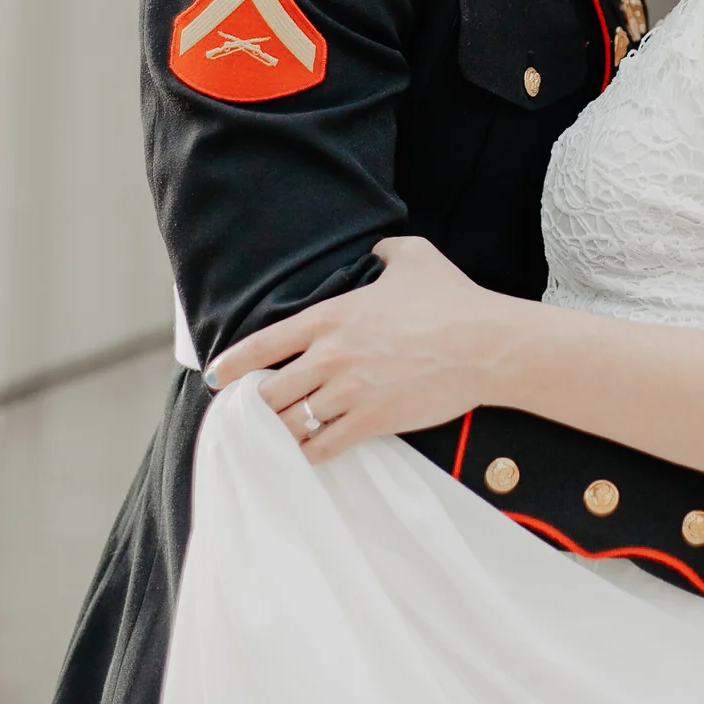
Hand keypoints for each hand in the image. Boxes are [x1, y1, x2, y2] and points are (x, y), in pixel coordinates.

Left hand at [205, 237, 505, 461]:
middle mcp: (332, 355)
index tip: (216, 376)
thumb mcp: (414, 257)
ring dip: (282, 432)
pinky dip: (309, 453)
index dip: (232, 363)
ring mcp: (350, 390)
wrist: (487, 344)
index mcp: (332, 316)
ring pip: (292, 423)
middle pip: (270, 392)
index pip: (264, 343)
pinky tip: (307, 454)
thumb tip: (376, 249)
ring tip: (277, 437)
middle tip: (258, 412)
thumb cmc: (453, 300)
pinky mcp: (372, 420)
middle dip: (260, 404)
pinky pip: (323, 447)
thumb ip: (384, 251)